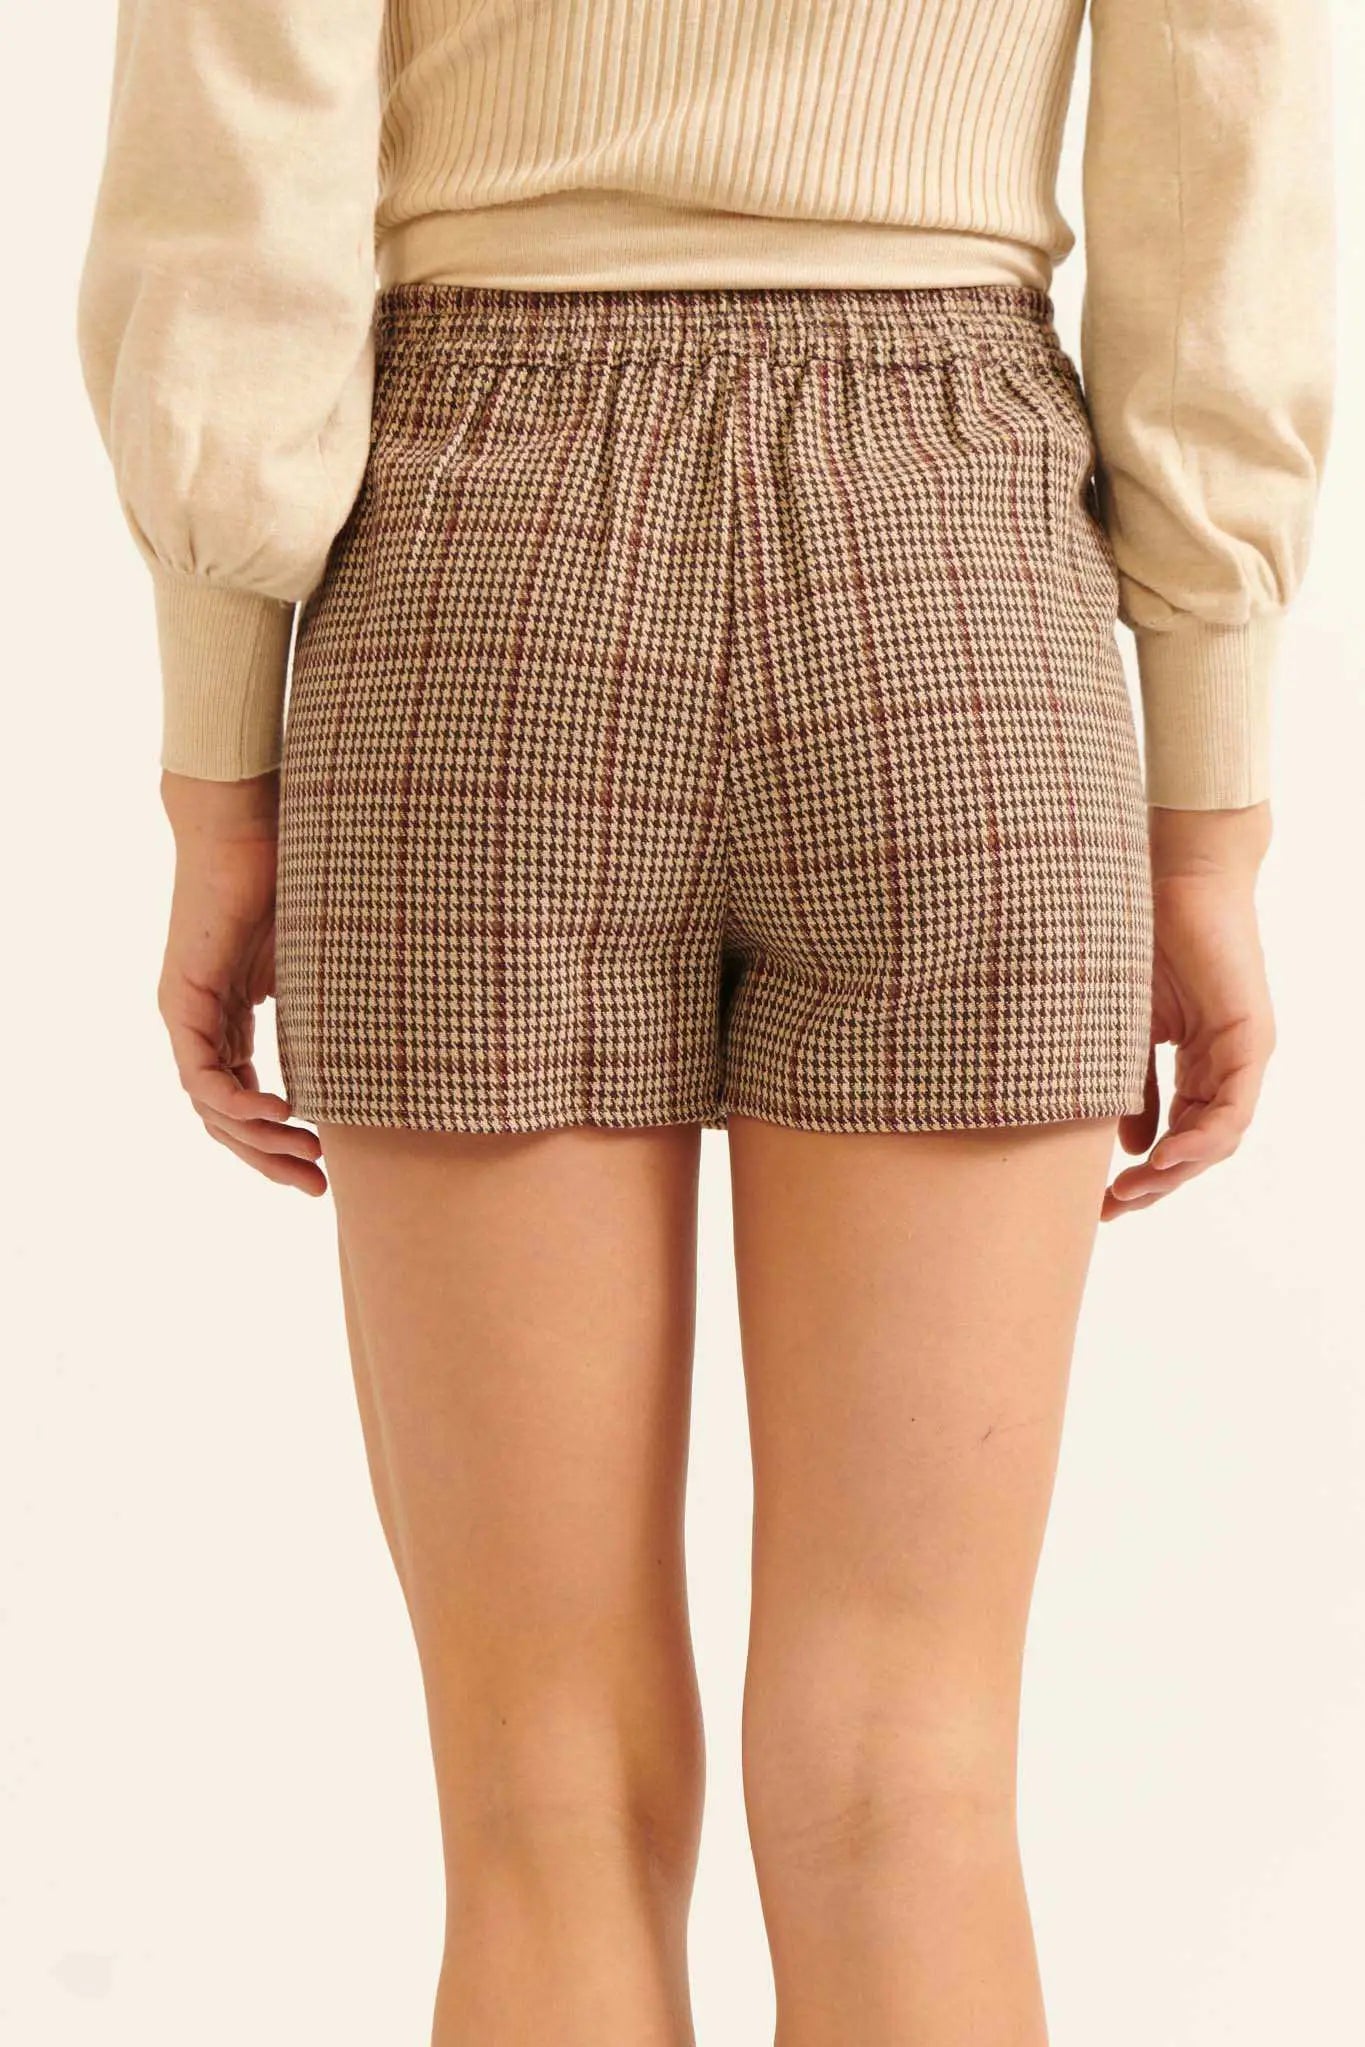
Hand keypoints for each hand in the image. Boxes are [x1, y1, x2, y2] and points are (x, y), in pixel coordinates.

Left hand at [157, 770, 325, 1195]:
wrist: (249, 823)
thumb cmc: (297, 875)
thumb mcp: (332, 961)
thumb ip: (345, 1006)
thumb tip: (413, 1038)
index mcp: (235, 1017)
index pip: (250, 1100)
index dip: (285, 1140)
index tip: (329, 1167)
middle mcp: (206, 1024)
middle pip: (230, 1119)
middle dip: (273, 1159)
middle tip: (316, 1188)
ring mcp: (191, 1016)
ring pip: (213, 1109)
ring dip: (259, 1142)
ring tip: (307, 1158)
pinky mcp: (184, 1001)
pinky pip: (203, 1076)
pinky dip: (238, 1104)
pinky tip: (282, 1114)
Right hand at [1103, 803, 1274, 1220]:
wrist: (1168, 873)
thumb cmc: (1137, 934)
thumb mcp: (1122, 1027)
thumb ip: (1130, 1083)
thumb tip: (1128, 1145)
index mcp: (1196, 1058)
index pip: (1176, 1132)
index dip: (1142, 1172)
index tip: (1100, 1199)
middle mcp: (1224, 1061)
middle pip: (1198, 1145)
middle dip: (1156, 1184)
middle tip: (1113, 1208)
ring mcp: (1241, 1052)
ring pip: (1219, 1135)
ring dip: (1177, 1171)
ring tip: (1134, 1190)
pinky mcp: (1250, 1038)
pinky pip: (1233, 1107)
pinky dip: (1203, 1138)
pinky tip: (1168, 1158)